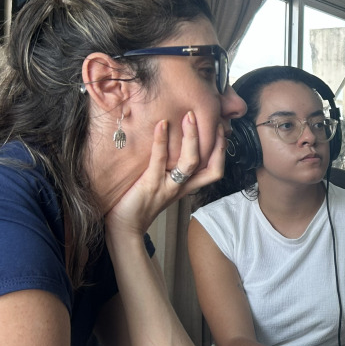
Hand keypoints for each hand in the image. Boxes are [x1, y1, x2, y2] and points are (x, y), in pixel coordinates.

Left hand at [106, 114, 224, 236]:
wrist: (124, 228)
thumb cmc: (138, 205)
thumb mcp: (160, 186)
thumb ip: (168, 169)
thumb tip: (169, 144)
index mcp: (186, 187)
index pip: (214, 170)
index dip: (221, 150)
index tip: (220, 128)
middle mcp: (182, 187)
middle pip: (211, 168)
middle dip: (216, 143)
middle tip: (213, 119)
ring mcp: (167, 186)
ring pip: (189, 163)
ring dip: (192, 138)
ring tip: (189, 117)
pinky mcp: (150, 184)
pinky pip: (159, 160)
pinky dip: (161, 140)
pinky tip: (162, 124)